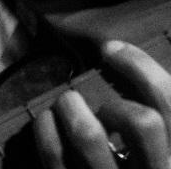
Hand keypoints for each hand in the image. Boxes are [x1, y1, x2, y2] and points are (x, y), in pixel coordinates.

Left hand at [34, 40, 170, 167]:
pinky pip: (56, 156)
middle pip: (143, 121)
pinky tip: (46, 121)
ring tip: (66, 104)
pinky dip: (45, 129)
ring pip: (91, 135)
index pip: (170, 104)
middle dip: (113, 100)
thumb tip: (123, 68)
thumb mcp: (154, 156)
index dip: (140, 66)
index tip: (110, 48)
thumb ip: (153, 128)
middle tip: (98, 101)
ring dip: (72, 108)